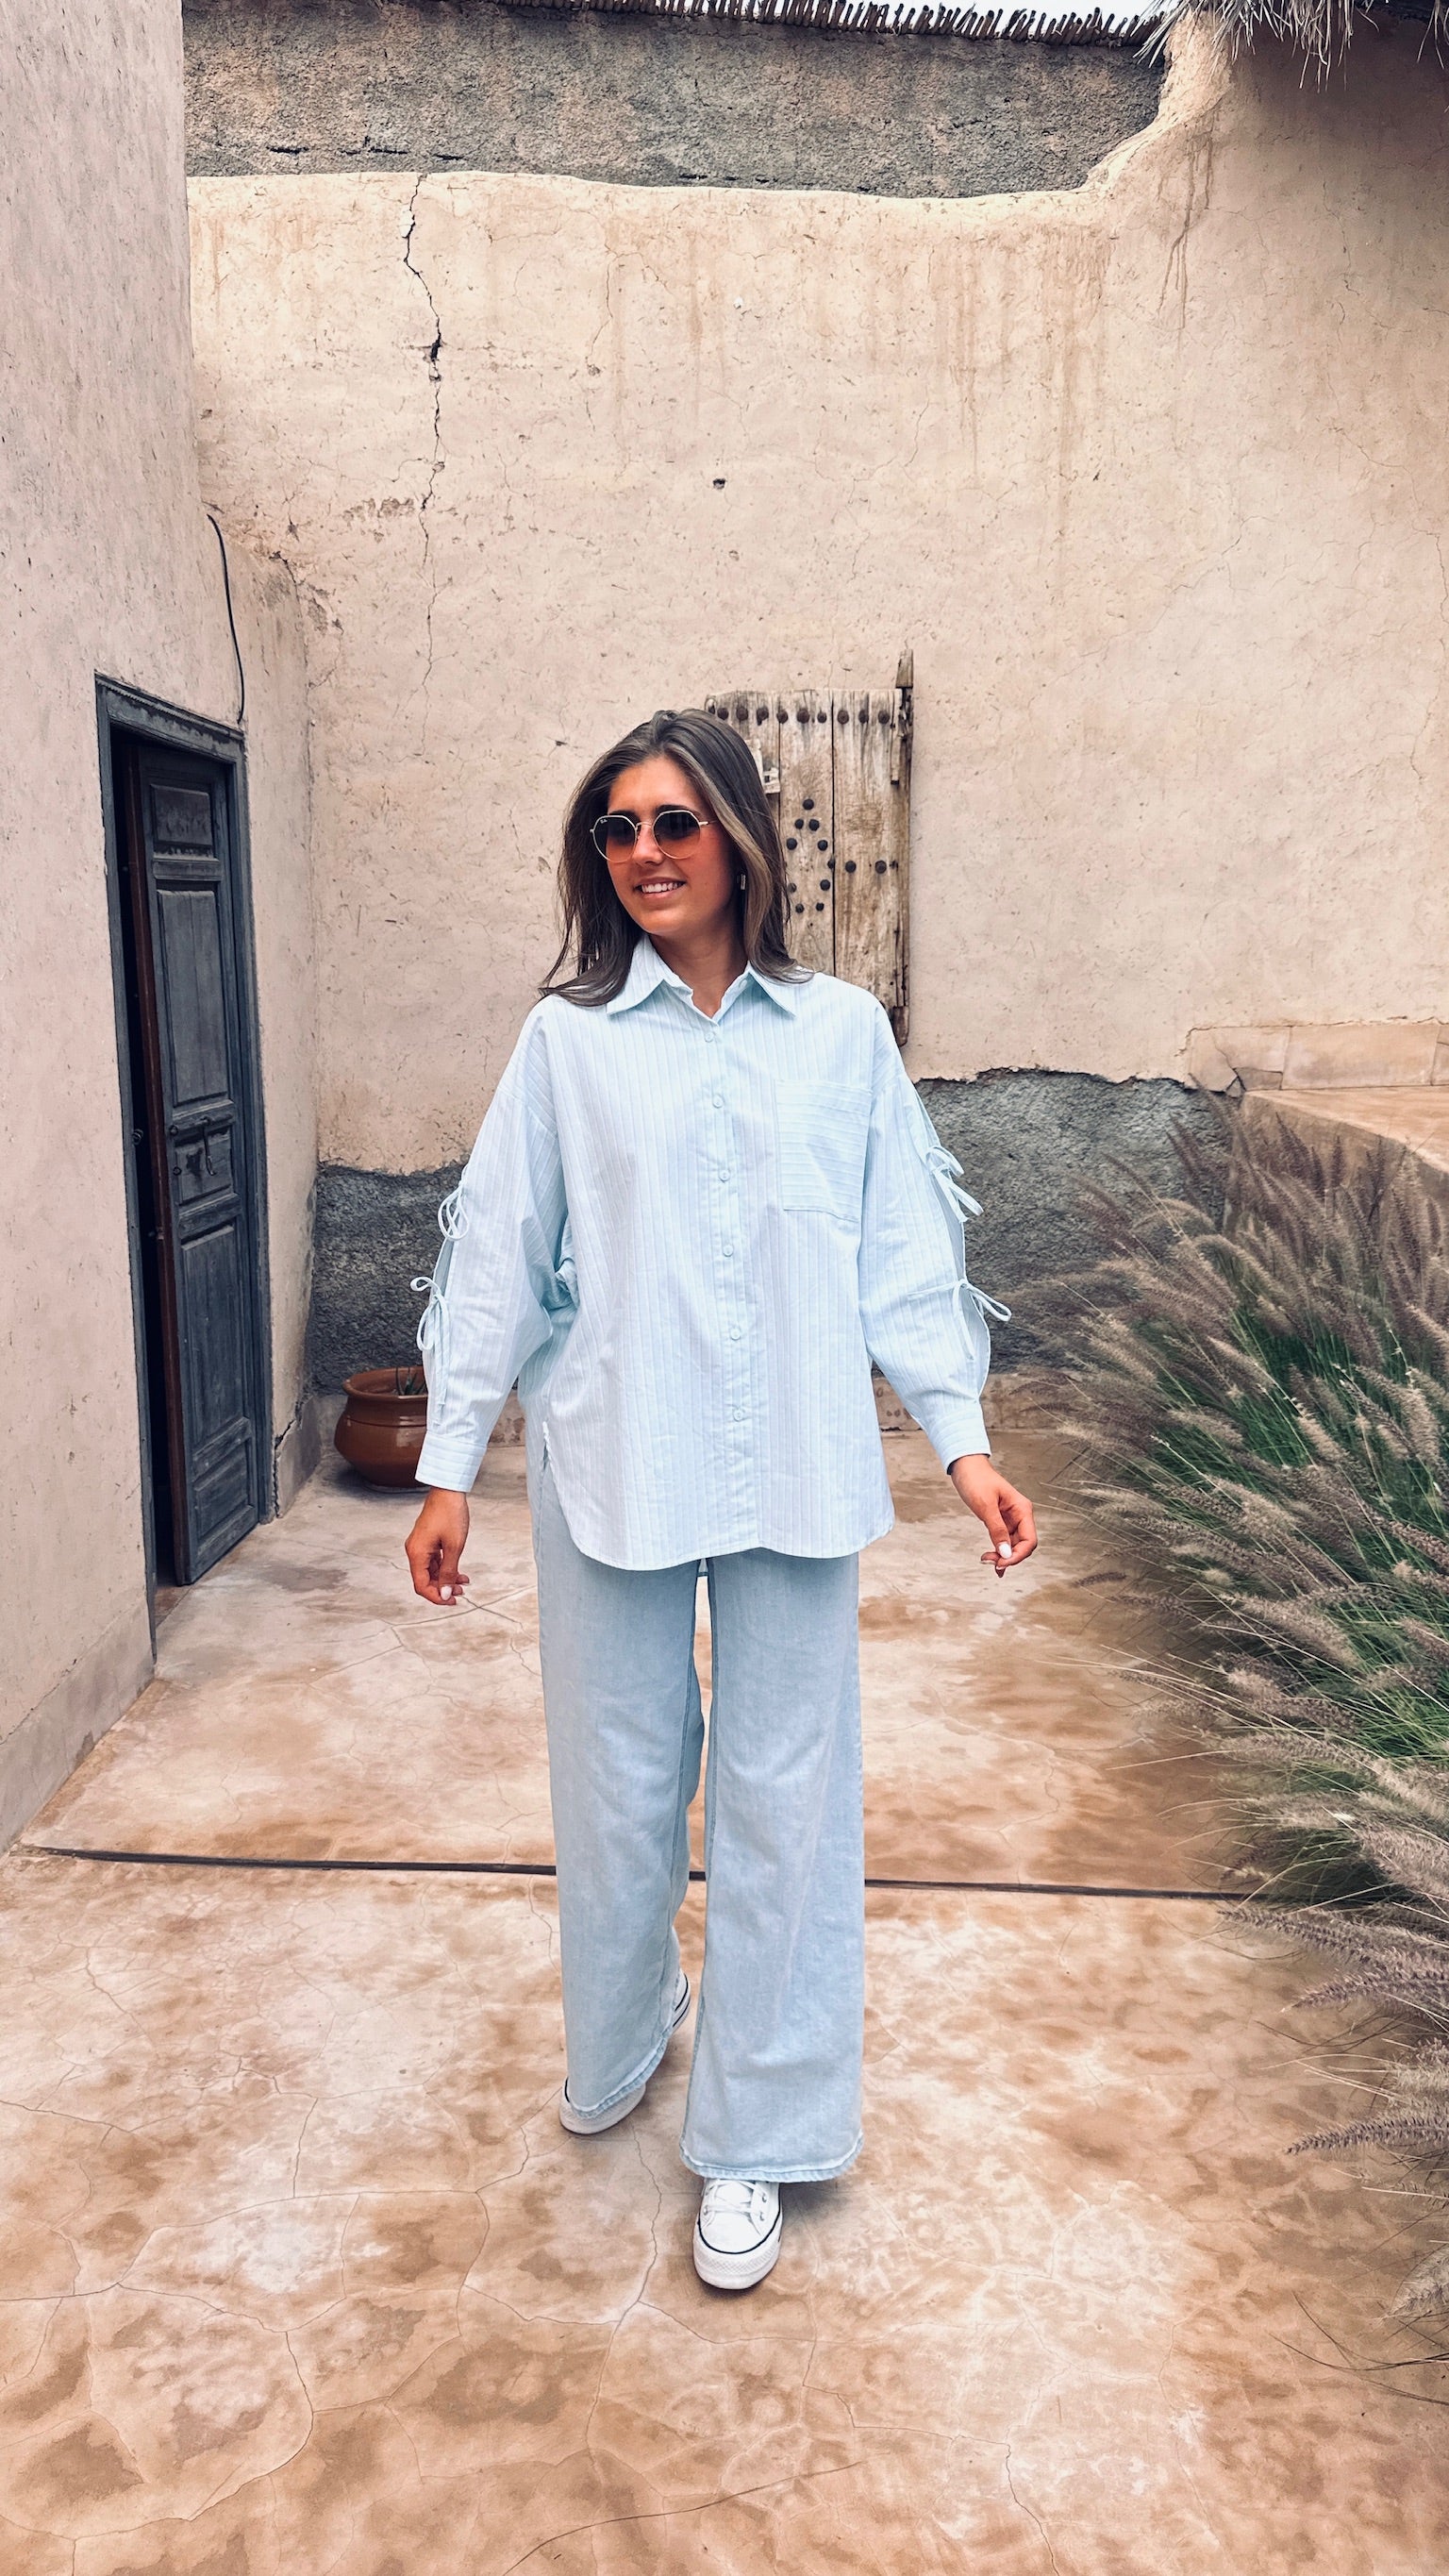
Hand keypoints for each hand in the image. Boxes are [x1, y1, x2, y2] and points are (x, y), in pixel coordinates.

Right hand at [405, 1488, 470, 1604]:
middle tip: (461, 1593)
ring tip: (463, 1583)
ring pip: (430, 1571)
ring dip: (446, 1579)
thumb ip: (448, 1572)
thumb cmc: (450, 1514)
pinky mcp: (427, 1541)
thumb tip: (444, 1594)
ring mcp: (420, 1545)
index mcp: (417, 1553)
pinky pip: (434, 1561)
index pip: (421, 1585)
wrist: (448, 1490)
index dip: (436, 1597)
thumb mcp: (454, 1547)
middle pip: (425, 1580)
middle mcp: (414, 1551)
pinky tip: (459, 1572)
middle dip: (443, 1588)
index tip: (451, 1601)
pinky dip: (446, 1568)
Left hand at [948, 1454, 1036, 1576]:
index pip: (1029, 1541)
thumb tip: (1005, 1552)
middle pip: (1023, 1545)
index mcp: (1022, 1509)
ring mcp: (1010, 1519)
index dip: (1018, 1555)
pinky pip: (1004, 1540)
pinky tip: (994, 1560)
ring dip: (1003, 1556)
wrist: (965, 1467)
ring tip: (987, 1560)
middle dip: (1009, 1557)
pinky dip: (999, 1551)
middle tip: (990, 1562)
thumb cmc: (976, 1479)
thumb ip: (997, 1530)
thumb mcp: (986, 1506)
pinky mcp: (1000, 1521)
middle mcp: (1020, 1515)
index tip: (1002, 1562)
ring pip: (1013, 1545)